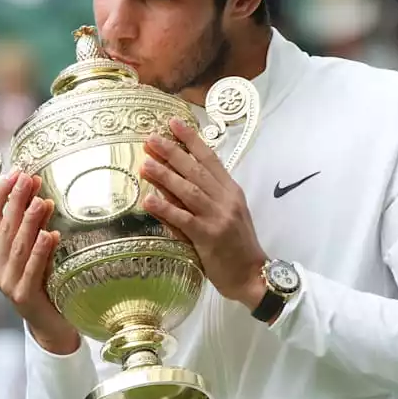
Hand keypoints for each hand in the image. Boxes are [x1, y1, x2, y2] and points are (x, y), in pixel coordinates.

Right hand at [0, 171, 78, 354]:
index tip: (14, 172)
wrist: (51, 325)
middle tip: (29, 178)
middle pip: (4, 227)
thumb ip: (34, 228)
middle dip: (17, 200)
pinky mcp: (23, 297)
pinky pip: (32, 270)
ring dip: (30, 222)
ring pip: (18, 246)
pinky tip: (51, 235)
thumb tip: (41, 195)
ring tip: (42, 202)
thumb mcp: (36, 252)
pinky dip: (41, 252)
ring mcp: (7, 283)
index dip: (0, 194)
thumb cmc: (45, 283)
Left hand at [140, 118, 268, 309]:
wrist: (252, 275)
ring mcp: (218, 218)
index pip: (210, 159)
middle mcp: (225, 200)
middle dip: (172, 152)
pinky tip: (149, 199)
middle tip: (151, 139)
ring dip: (165, 176)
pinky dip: (166, 208)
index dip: (191, 140)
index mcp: (231, 191)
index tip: (174, 123)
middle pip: (196, 170)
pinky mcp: (209, 237)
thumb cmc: (237, 245)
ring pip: (188, 190)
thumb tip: (171, 181)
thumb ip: (203, 197)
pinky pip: (184, 219)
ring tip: (145, 164)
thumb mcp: (226, 214)